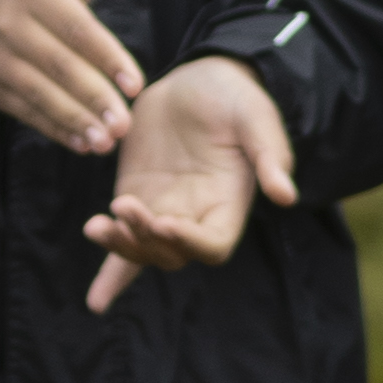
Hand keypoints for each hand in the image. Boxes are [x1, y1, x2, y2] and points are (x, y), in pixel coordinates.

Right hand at [0, 0, 148, 151]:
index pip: (77, 29)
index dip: (108, 58)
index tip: (136, 86)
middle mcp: (9, 23)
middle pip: (59, 66)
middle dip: (94, 98)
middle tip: (125, 125)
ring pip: (40, 93)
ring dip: (74, 121)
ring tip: (106, 142)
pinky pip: (26, 111)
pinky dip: (55, 130)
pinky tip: (82, 143)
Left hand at [83, 55, 295, 311]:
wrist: (201, 79)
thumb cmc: (236, 98)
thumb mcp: (257, 119)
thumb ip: (269, 156)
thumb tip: (286, 196)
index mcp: (228, 205)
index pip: (212, 244)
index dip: (189, 242)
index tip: (163, 221)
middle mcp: (196, 216)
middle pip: (171, 254)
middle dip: (146, 240)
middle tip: (125, 208)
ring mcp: (163, 209)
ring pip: (142, 251)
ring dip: (120, 247)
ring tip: (99, 226)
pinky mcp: (136, 196)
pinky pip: (122, 239)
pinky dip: (110, 275)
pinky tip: (96, 303)